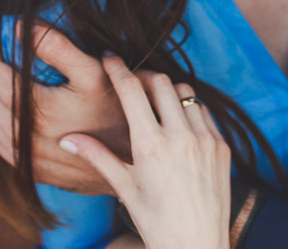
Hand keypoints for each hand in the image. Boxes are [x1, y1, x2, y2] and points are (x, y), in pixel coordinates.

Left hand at [0, 23, 129, 195]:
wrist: (130, 161)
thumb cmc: (116, 110)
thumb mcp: (93, 71)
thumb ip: (56, 45)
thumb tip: (19, 25)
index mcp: (31, 107)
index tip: (19, 51)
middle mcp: (19, 136)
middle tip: (28, 69)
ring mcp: (21, 156)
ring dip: (2, 100)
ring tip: (32, 92)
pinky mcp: (27, 170)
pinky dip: (9, 125)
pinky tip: (35, 118)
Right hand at [62, 56, 231, 248]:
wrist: (197, 245)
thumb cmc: (156, 221)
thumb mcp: (123, 187)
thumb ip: (96, 156)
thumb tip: (65, 139)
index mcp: (150, 146)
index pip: (132, 90)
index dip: (118, 69)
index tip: (109, 57)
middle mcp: (180, 137)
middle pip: (161, 81)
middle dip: (144, 75)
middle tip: (132, 81)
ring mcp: (205, 140)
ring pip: (186, 93)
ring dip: (168, 91)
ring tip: (155, 103)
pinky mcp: (222, 147)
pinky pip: (204, 113)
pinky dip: (189, 110)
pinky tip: (178, 123)